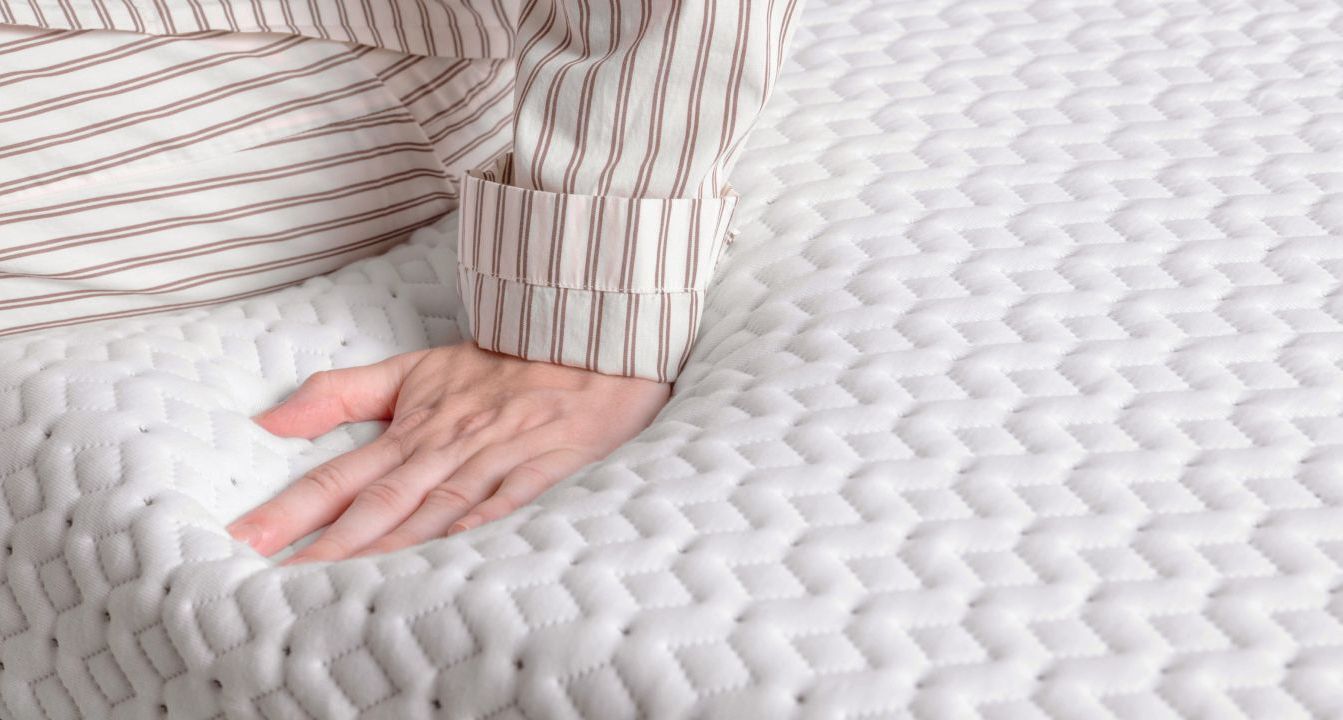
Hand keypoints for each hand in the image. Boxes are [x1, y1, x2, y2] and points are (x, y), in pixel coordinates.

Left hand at [227, 342, 668, 562]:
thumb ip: (342, 395)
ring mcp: (493, 459)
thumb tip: (268, 420)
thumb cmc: (497, 366)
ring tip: (344, 581)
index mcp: (412, 429)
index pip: (341, 476)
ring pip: (435, 508)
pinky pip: (505, 499)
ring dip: (390, 545)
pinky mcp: (540, 467)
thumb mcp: (413, 370)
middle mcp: (446, 448)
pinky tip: (449, 549)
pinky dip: (477, 522)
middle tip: (278, 575)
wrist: (584, 345)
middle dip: (328, 540)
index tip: (248, 539)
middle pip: (379, 501)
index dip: (292, 508)